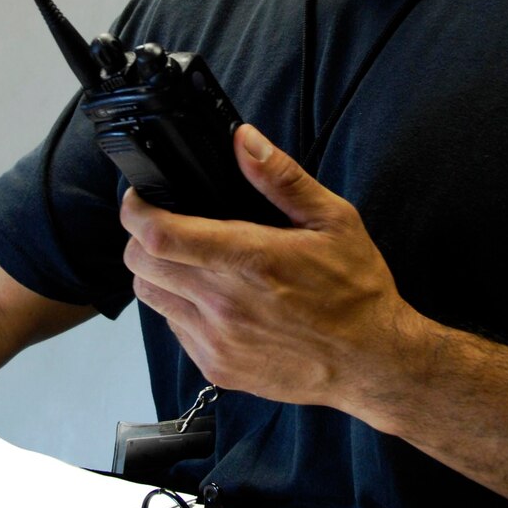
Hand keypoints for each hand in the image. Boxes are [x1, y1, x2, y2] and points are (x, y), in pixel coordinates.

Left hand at [121, 124, 421, 410]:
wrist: (372, 361)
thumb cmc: (356, 291)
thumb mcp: (333, 219)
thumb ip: (281, 177)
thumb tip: (243, 140)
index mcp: (250, 259)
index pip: (159, 234)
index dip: (136, 211)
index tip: (140, 200)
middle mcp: (226, 304)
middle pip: (141, 264)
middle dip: (141, 238)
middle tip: (163, 225)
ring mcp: (218, 341)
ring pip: (151, 297)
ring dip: (157, 272)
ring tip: (188, 260)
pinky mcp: (218, 368)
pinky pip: (174, 329)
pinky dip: (179, 308)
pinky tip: (212, 298)